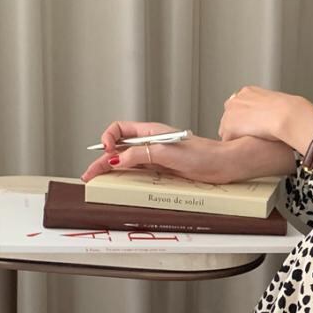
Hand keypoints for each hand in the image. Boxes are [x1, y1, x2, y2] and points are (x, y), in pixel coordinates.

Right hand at [84, 126, 233, 186]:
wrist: (222, 165)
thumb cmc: (203, 154)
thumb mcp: (167, 152)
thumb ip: (141, 153)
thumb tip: (117, 159)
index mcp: (150, 131)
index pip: (119, 129)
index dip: (108, 138)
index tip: (106, 151)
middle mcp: (150, 143)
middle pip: (118, 148)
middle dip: (102, 159)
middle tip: (90, 174)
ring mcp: (155, 157)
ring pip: (126, 161)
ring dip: (110, 169)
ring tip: (97, 180)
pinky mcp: (161, 170)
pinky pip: (137, 171)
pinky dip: (125, 176)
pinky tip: (118, 182)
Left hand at [219, 89, 312, 171]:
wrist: (289, 115)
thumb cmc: (293, 111)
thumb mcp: (279, 103)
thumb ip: (270, 108)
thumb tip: (278, 116)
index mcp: (248, 91)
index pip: (239, 106)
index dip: (246, 118)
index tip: (255, 125)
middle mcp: (236, 99)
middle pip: (229, 118)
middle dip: (239, 127)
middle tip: (255, 135)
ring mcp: (230, 113)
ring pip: (227, 130)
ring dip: (238, 137)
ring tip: (255, 140)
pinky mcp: (229, 128)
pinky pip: (228, 142)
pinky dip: (238, 146)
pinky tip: (250, 145)